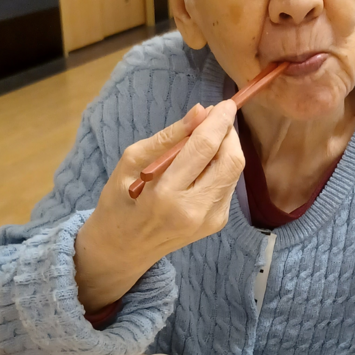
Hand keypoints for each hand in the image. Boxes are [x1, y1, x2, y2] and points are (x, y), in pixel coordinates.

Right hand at [75, 101, 244, 312]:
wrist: (122, 250)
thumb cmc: (119, 202)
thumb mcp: (131, 163)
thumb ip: (168, 137)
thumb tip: (200, 111)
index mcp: (166, 196)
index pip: (204, 148)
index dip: (218, 121)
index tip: (224, 103)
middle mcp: (194, 211)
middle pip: (231, 161)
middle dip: (229, 133)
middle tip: (217, 117)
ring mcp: (210, 220)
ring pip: (234, 171)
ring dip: (227, 148)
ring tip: (206, 137)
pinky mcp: (217, 223)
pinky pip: (228, 184)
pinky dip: (221, 166)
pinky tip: (203, 163)